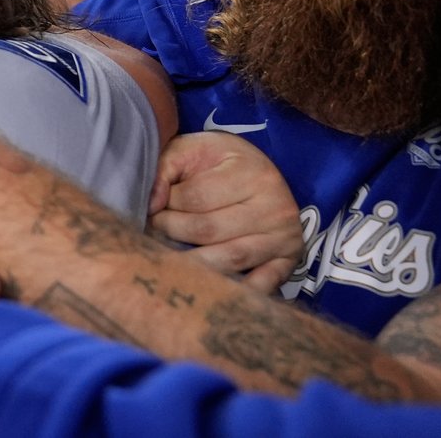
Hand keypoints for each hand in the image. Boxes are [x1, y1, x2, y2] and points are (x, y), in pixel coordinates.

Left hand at [147, 131, 303, 293]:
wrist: (257, 172)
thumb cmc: (218, 162)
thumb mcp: (192, 149)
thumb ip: (166, 168)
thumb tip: (152, 204)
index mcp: (251, 173)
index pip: (195, 197)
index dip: (166, 204)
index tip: (153, 207)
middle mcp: (274, 207)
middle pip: (208, 230)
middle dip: (171, 232)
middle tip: (154, 231)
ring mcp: (284, 237)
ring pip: (229, 260)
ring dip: (191, 263)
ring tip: (167, 256)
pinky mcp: (288, 262)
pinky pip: (261, 285)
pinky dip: (233, 291)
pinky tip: (206, 288)